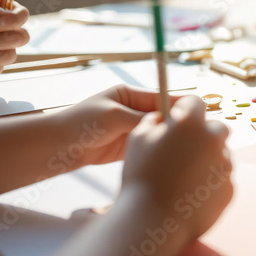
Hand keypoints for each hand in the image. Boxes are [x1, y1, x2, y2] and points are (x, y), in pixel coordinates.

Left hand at [50, 84, 188, 169]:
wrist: (55, 148)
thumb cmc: (81, 124)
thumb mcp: (114, 117)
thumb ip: (143, 120)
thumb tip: (171, 123)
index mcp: (131, 95)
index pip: (165, 97)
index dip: (182, 107)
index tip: (200, 117)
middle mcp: (135, 110)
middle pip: (165, 116)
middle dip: (179, 126)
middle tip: (197, 138)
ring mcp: (133, 130)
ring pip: (160, 134)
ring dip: (170, 141)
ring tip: (188, 151)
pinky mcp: (130, 148)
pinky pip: (151, 148)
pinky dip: (160, 153)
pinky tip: (172, 159)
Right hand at [121, 95, 232, 240]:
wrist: (153, 222)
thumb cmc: (140, 178)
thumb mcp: (137, 141)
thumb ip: (151, 122)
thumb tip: (161, 117)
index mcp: (190, 123)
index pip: (196, 102)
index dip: (186, 110)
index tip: (179, 119)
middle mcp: (213, 139)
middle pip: (216, 127)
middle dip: (203, 135)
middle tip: (183, 150)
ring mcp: (225, 164)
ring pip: (221, 155)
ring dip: (207, 160)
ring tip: (182, 178)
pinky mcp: (230, 188)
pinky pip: (222, 179)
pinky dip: (210, 184)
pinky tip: (190, 195)